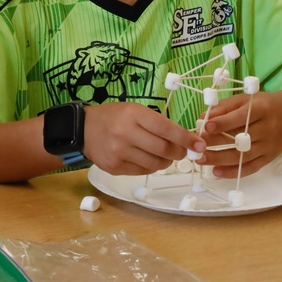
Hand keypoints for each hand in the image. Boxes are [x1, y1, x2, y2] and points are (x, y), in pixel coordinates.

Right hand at [83, 102, 204, 174]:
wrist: (82, 129)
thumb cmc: (113, 117)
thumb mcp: (134, 110)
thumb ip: (157, 123)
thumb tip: (186, 140)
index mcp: (132, 114)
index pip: (166, 129)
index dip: (186, 139)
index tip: (199, 145)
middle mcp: (125, 133)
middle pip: (164, 149)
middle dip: (179, 152)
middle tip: (182, 151)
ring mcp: (118, 152)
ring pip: (155, 163)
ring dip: (166, 161)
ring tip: (163, 155)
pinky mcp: (114, 167)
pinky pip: (142, 171)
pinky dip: (151, 166)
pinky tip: (146, 158)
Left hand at [197, 92, 281, 177]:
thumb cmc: (260, 106)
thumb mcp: (244, 99)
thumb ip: (224, 107)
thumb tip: (202, 117)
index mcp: (261, 110)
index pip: (241, 117)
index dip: (223, 123)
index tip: (205, 127)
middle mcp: (268, 129)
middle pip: (240, 139)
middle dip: (216, 143)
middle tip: (195, 146)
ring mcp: (269, 146)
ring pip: (243, 156)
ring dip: (220, 159)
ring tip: (200, 160)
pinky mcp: (269, 158)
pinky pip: (250, 168)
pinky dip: (233, 172)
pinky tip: (216, 171)